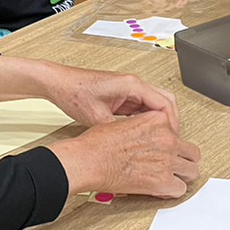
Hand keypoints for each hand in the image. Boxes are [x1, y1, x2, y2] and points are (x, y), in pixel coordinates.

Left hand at [35, 65, 180, 131]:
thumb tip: (131, 146)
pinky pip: (142, 108)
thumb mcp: (97, 118)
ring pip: (155, 105)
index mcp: (132, 85)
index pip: (165, 104)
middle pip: (165, 102)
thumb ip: (118, 132)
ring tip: (158, 139)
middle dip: (170, 122)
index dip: (171, 124)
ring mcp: (128, 89)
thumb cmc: (74, 92)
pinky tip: (142, 134)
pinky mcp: (122, 95)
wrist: (58, 83)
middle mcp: (133, 84)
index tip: (170, 138)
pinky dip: (146, 121)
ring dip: (158, 121)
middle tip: (169, 140)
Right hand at [50, 111, 201, 197]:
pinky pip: (180, 189)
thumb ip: (143, 128)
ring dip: (182, 175)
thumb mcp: (124, 123)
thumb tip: (145, 139)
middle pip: (191, 152)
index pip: (178, 131)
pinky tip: (163, 190)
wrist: (88, 160)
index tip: (167, 150)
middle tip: (177, 165)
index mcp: (157, 121)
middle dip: (184, 159)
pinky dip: (172, 191)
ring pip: (192, 170)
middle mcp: (166, 139)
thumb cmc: (97, 144)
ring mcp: (167, 160)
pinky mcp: (162, 181)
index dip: (172, 143)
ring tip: (173, 179)